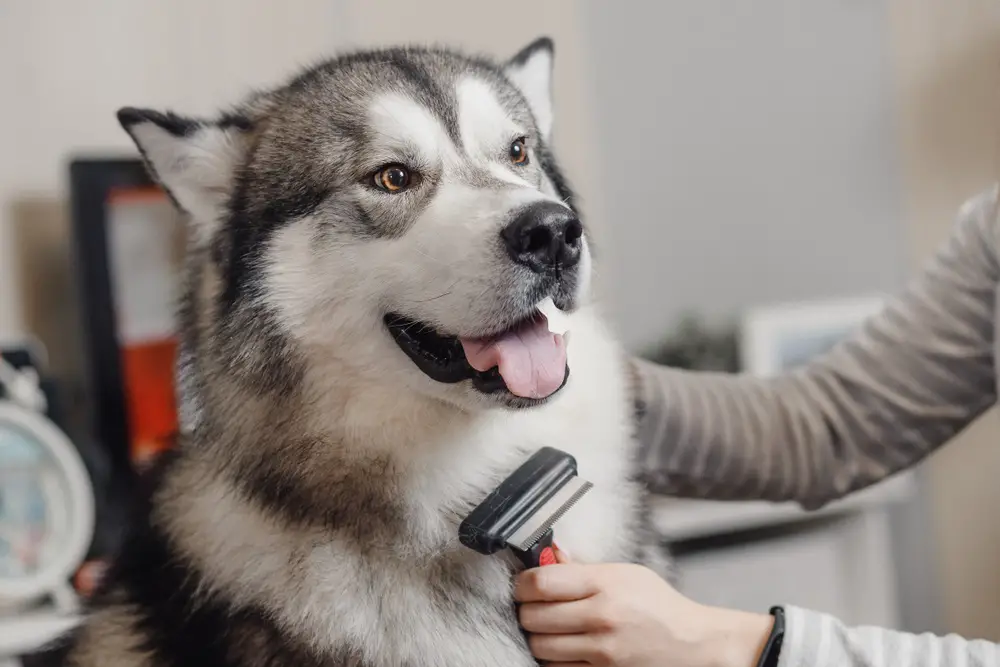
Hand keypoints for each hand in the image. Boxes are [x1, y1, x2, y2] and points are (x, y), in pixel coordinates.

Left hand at [514, 555, 772, 666]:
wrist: (693, 645)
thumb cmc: (660, 606)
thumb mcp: (625, 574)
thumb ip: (584, 568)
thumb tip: (550, 555)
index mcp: (605, 584)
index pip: (540, 582)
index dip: (522, 584)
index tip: (524, 584)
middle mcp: (602, 616)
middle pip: (533, 616)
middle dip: (527, 610)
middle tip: (533, 605)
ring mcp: (602, 650)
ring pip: (540, 646)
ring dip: (537, 636)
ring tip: (549, 626)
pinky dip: (554, 657)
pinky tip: (565, 645)